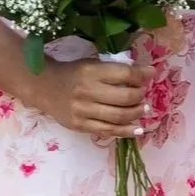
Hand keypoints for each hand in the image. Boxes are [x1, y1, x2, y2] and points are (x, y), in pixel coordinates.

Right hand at [25, 53, 149, 144]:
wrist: (43, 87)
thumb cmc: (72, 73)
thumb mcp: (91, 64)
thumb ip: (114, 70)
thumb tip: (145, 73)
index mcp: (91, 71)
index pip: (124, 74)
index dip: (142, 75)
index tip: (151, 74)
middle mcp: (87, 91)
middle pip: (125, 97)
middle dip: (140, 96)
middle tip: (144, 95)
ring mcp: (83, 111)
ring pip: (118, 116)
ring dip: (136, 114)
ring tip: (143, 109)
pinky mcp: (79, 125)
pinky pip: (107, 131)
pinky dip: (125, 131)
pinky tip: (137, 130)